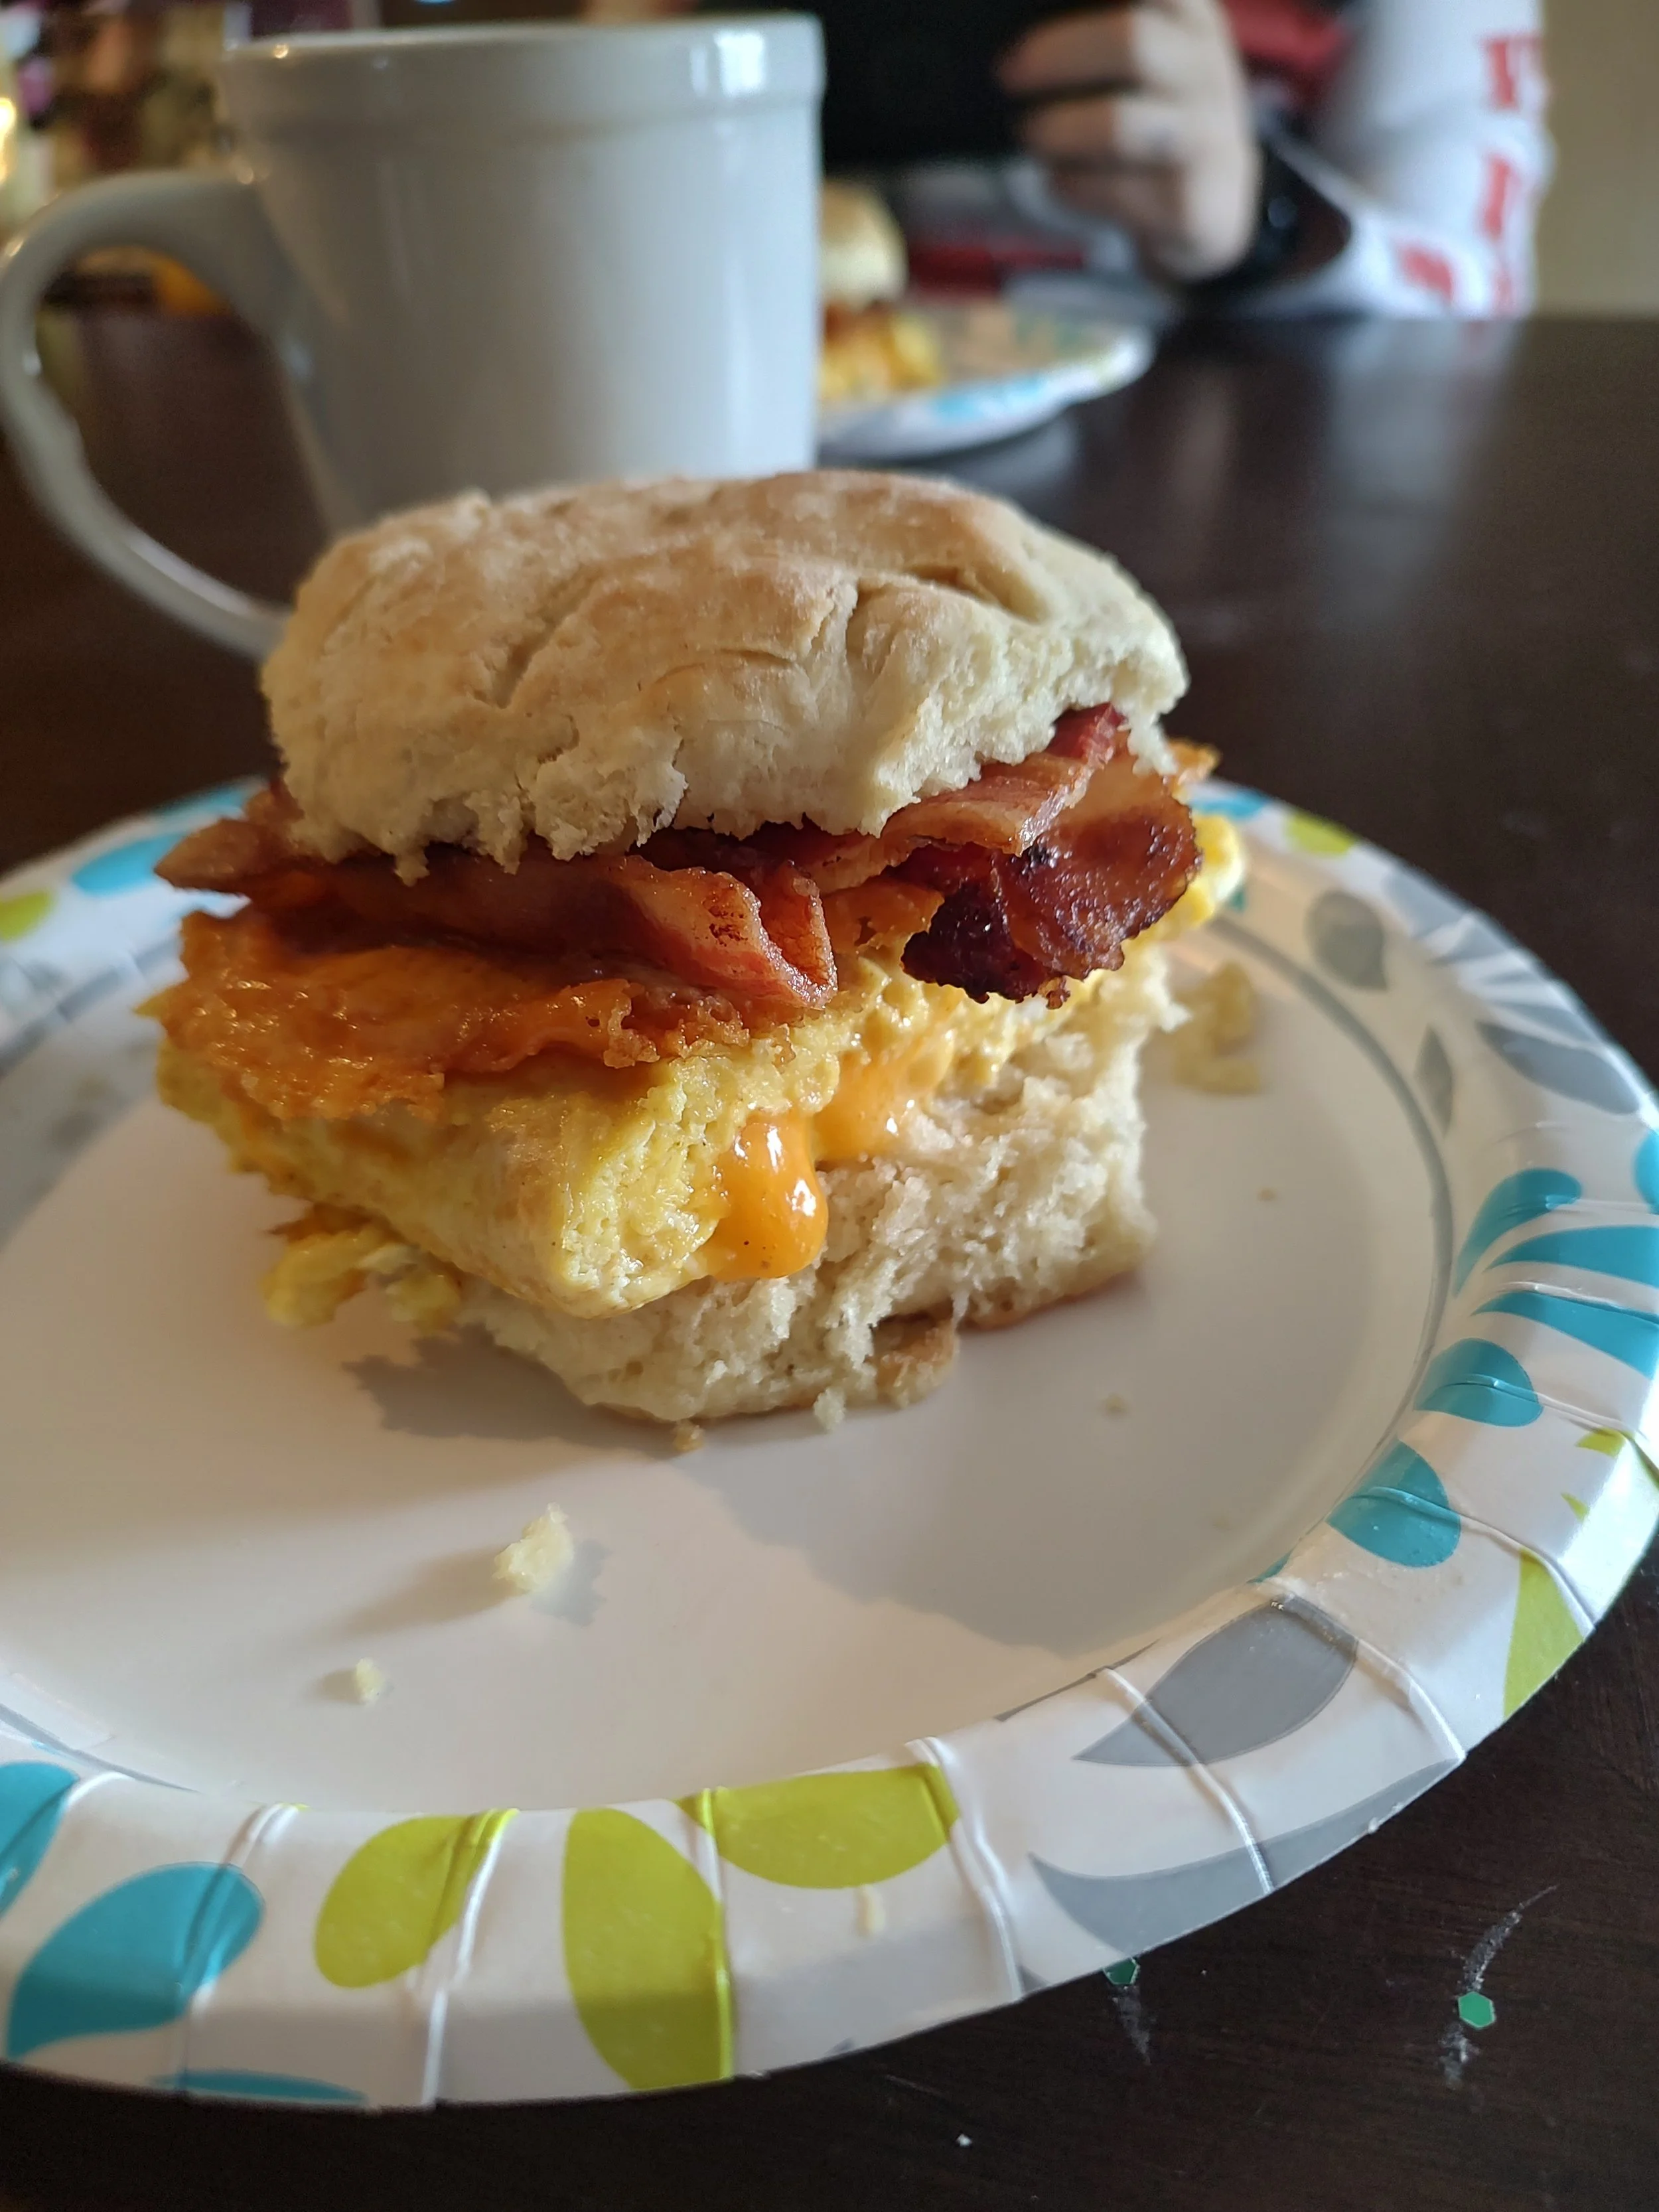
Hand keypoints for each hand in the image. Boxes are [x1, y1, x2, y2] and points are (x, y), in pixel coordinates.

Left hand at [999, 0, 1260, 281]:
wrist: (1212, 199)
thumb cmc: (1155, 112)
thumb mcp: (1146, 55)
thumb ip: (1102, 34)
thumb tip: (1025, 43)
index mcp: (1193, 18)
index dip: (1086, 8)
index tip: (1037, 8)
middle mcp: (1208, 71)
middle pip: (1131, 42)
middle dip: (1055, 54)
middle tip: (1008, 73)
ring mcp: (1207, 138)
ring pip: (1118, 125)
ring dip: (1055, 129)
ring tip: (1029, 133)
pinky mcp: (1191, 204)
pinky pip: (1111, 189)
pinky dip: (1067, 184)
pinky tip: (1058, 179)